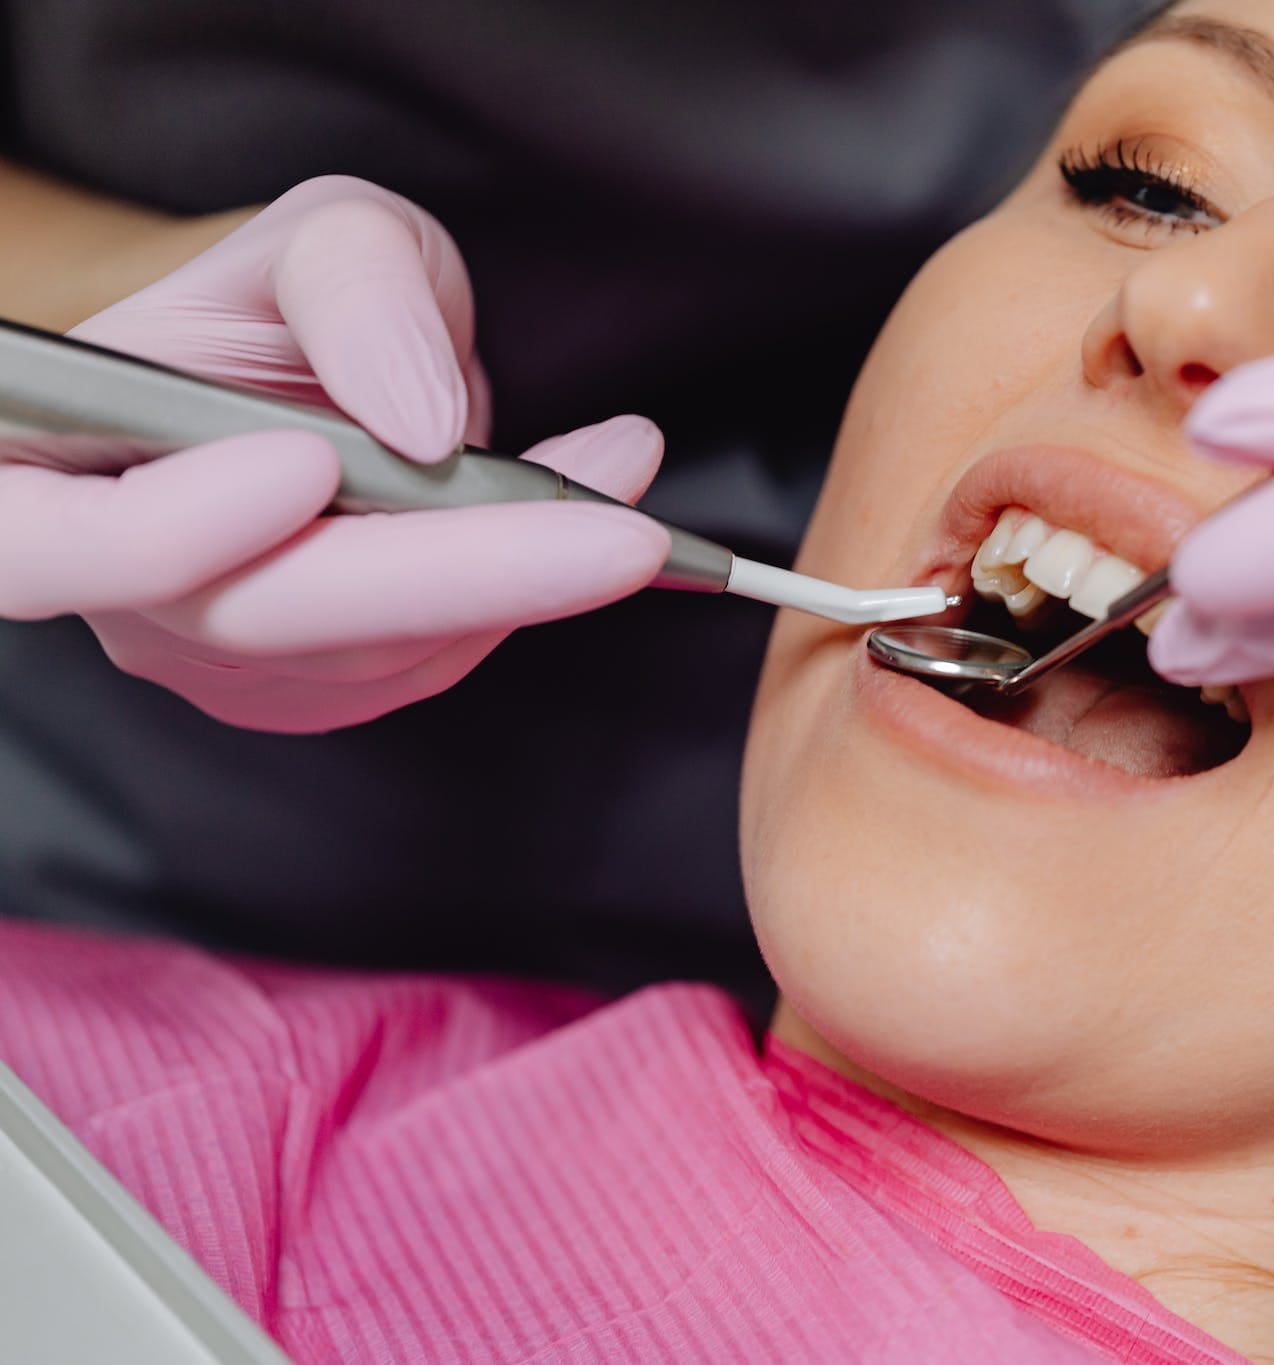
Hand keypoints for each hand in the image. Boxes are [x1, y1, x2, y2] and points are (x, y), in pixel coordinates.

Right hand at [0, 176, 670, 732]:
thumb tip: (416, 418)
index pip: (47, 543)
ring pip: (367, 654)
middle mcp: (112, 582)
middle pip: (264, 617)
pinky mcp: (302, 689)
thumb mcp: (330, 237)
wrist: (305, 370)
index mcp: (48, 455)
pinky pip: (421, 667)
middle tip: (617, 530)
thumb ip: (359, 290)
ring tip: (618, 468)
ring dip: (519, 575)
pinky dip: (520, 599)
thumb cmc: (289, 302)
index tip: (306, 462)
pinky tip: (582, 521)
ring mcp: (205, 652)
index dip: (161, 533)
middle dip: (458, 573)